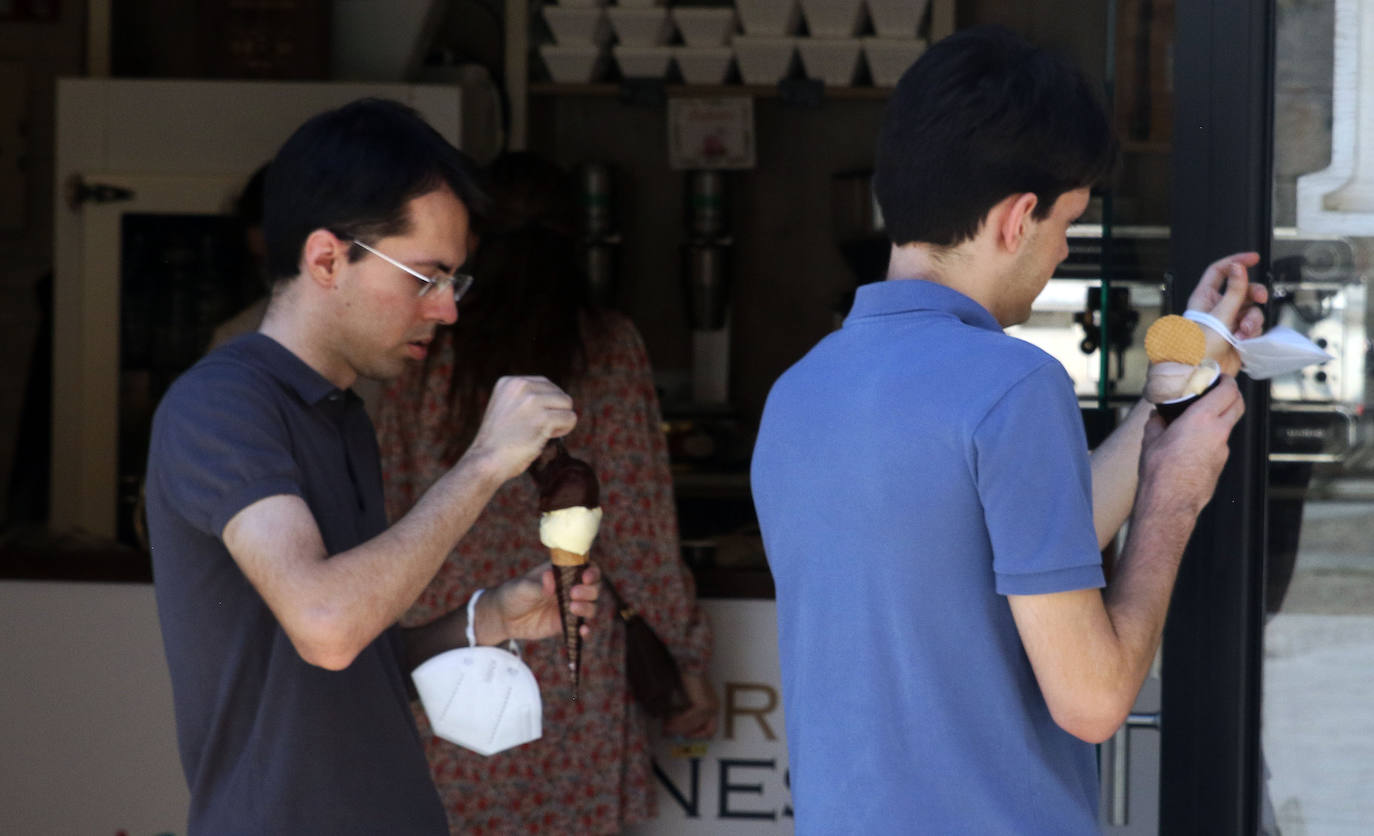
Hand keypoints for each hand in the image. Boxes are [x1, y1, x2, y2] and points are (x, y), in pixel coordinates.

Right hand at [467, 376, 576, 481]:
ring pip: (567, 404)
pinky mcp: (543, 418)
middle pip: (559, 393)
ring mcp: (532, 401)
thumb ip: (525, 399)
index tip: (532, 420)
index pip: (546, 384)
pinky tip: (546, 438)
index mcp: (510, 382)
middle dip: (554, 412)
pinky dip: (564, 430)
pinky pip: (570, 418)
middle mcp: (521, 386)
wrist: (486, 461)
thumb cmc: (498, 442)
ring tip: (541, 433)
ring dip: (560, 421)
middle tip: (537, 429)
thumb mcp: (506, 408)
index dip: (546, 405)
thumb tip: (559, 398)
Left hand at [477, 563, 600, 644]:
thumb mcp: (524, 587)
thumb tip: (550, 577)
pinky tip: (582, 631)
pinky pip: (581, 628)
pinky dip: (586, 630)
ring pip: (591, 606)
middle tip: (573, 594)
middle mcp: (570, 588)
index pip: (586, 568)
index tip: (585, 577)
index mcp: (563, 573)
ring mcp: (569, 607)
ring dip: (588, 608)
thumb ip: (539, 584)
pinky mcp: (566, 624)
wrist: (503, 617)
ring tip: (572, 608)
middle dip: (589, 590)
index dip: (591, 572)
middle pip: (593, 588)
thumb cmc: (514, 593)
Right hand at [662, 672, 719, 738]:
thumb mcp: (688, 700)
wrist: (689, 665)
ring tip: (665, 727)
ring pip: (694, 725)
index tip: (682, 734)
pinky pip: (689, 719)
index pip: (710, 730)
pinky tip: (668, 720)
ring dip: (678, 728)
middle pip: (705, 731)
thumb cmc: (687, 680)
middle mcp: (714, 708)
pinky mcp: (703, 705)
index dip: (696, 735)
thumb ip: (685, 714)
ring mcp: (710, 707)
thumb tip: (675, 729)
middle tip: (671, 733)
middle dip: (688, 734)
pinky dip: (678, 722)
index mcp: (713, 707)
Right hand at [1139, 375, 1244, 515]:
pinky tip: (1192, 445)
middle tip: (1219, 390)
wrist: (1170, 502)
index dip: (1226, 380)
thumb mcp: (1150, 440)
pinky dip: (1211, 438)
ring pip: (1229, 425)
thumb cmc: (1160, 471)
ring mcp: (1223, 449)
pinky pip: (1220, 444)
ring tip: (1197, 421)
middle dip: (1232, 394)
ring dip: (1220, 417)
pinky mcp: (1221, 464)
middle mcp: (1218, 432)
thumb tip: (1157, 417)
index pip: (1227, 391)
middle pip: (1238, 404)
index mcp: (1201, 419)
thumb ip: (1156, 423)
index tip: (1219, 377)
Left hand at [1186, 252, 1267, 375]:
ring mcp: (1228, 322)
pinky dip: (1252, 333)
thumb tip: (1238, 267)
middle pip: (1243, 290)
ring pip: (1251, 310)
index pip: (1220, 271)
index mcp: (1204, 298)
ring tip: (1243, 332)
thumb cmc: (1198, 348)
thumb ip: (1233, 292)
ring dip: (1252, 320)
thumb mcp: (1218, 316)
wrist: (1201, 376)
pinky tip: (1244, 341)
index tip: (1254, 258)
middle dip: (1255, 293)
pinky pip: (1253, 327)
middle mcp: (1216, 308)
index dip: (1236, 261)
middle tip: (1261, 298)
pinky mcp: (1238, 336)